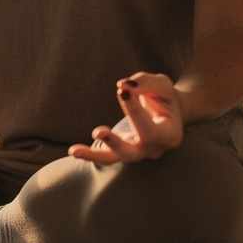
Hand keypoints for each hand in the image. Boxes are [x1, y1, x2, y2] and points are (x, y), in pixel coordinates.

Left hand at [68, 73, 183, 163]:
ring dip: (94, 155)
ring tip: (74, 151)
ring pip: (115, 159)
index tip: (122, 89)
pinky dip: (89, 154)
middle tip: (98, 132)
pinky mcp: (121, 149)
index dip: (134, 111)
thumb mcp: (162, 84)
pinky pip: (105, 155)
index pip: (150, 130)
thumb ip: (146, 83)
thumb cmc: (165, 96)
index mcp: (169, 135)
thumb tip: (123, 86)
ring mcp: (137, 153)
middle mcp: (153, 149)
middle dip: (114, 143)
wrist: (168, 110)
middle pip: (133, 153)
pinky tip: (73, 150)